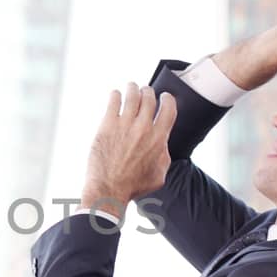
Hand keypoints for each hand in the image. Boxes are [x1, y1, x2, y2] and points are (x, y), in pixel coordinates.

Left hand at [80, 82, 176, 217]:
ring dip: (133, 88)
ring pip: (132, 95)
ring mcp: (124, 125)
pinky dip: (115, 95)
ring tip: (131, 87)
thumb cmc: (133, 186)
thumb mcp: (159, 174)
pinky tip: (115, 95)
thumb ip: (163, 156)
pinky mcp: (107, 125)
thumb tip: (162, 145)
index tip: (164, 97)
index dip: (167, 99)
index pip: (169, 109)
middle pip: (149, 98)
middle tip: (145, 91)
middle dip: (148, 91)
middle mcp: (143, 128)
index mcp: (158, 138)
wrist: (109, 189)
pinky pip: (113, 101)